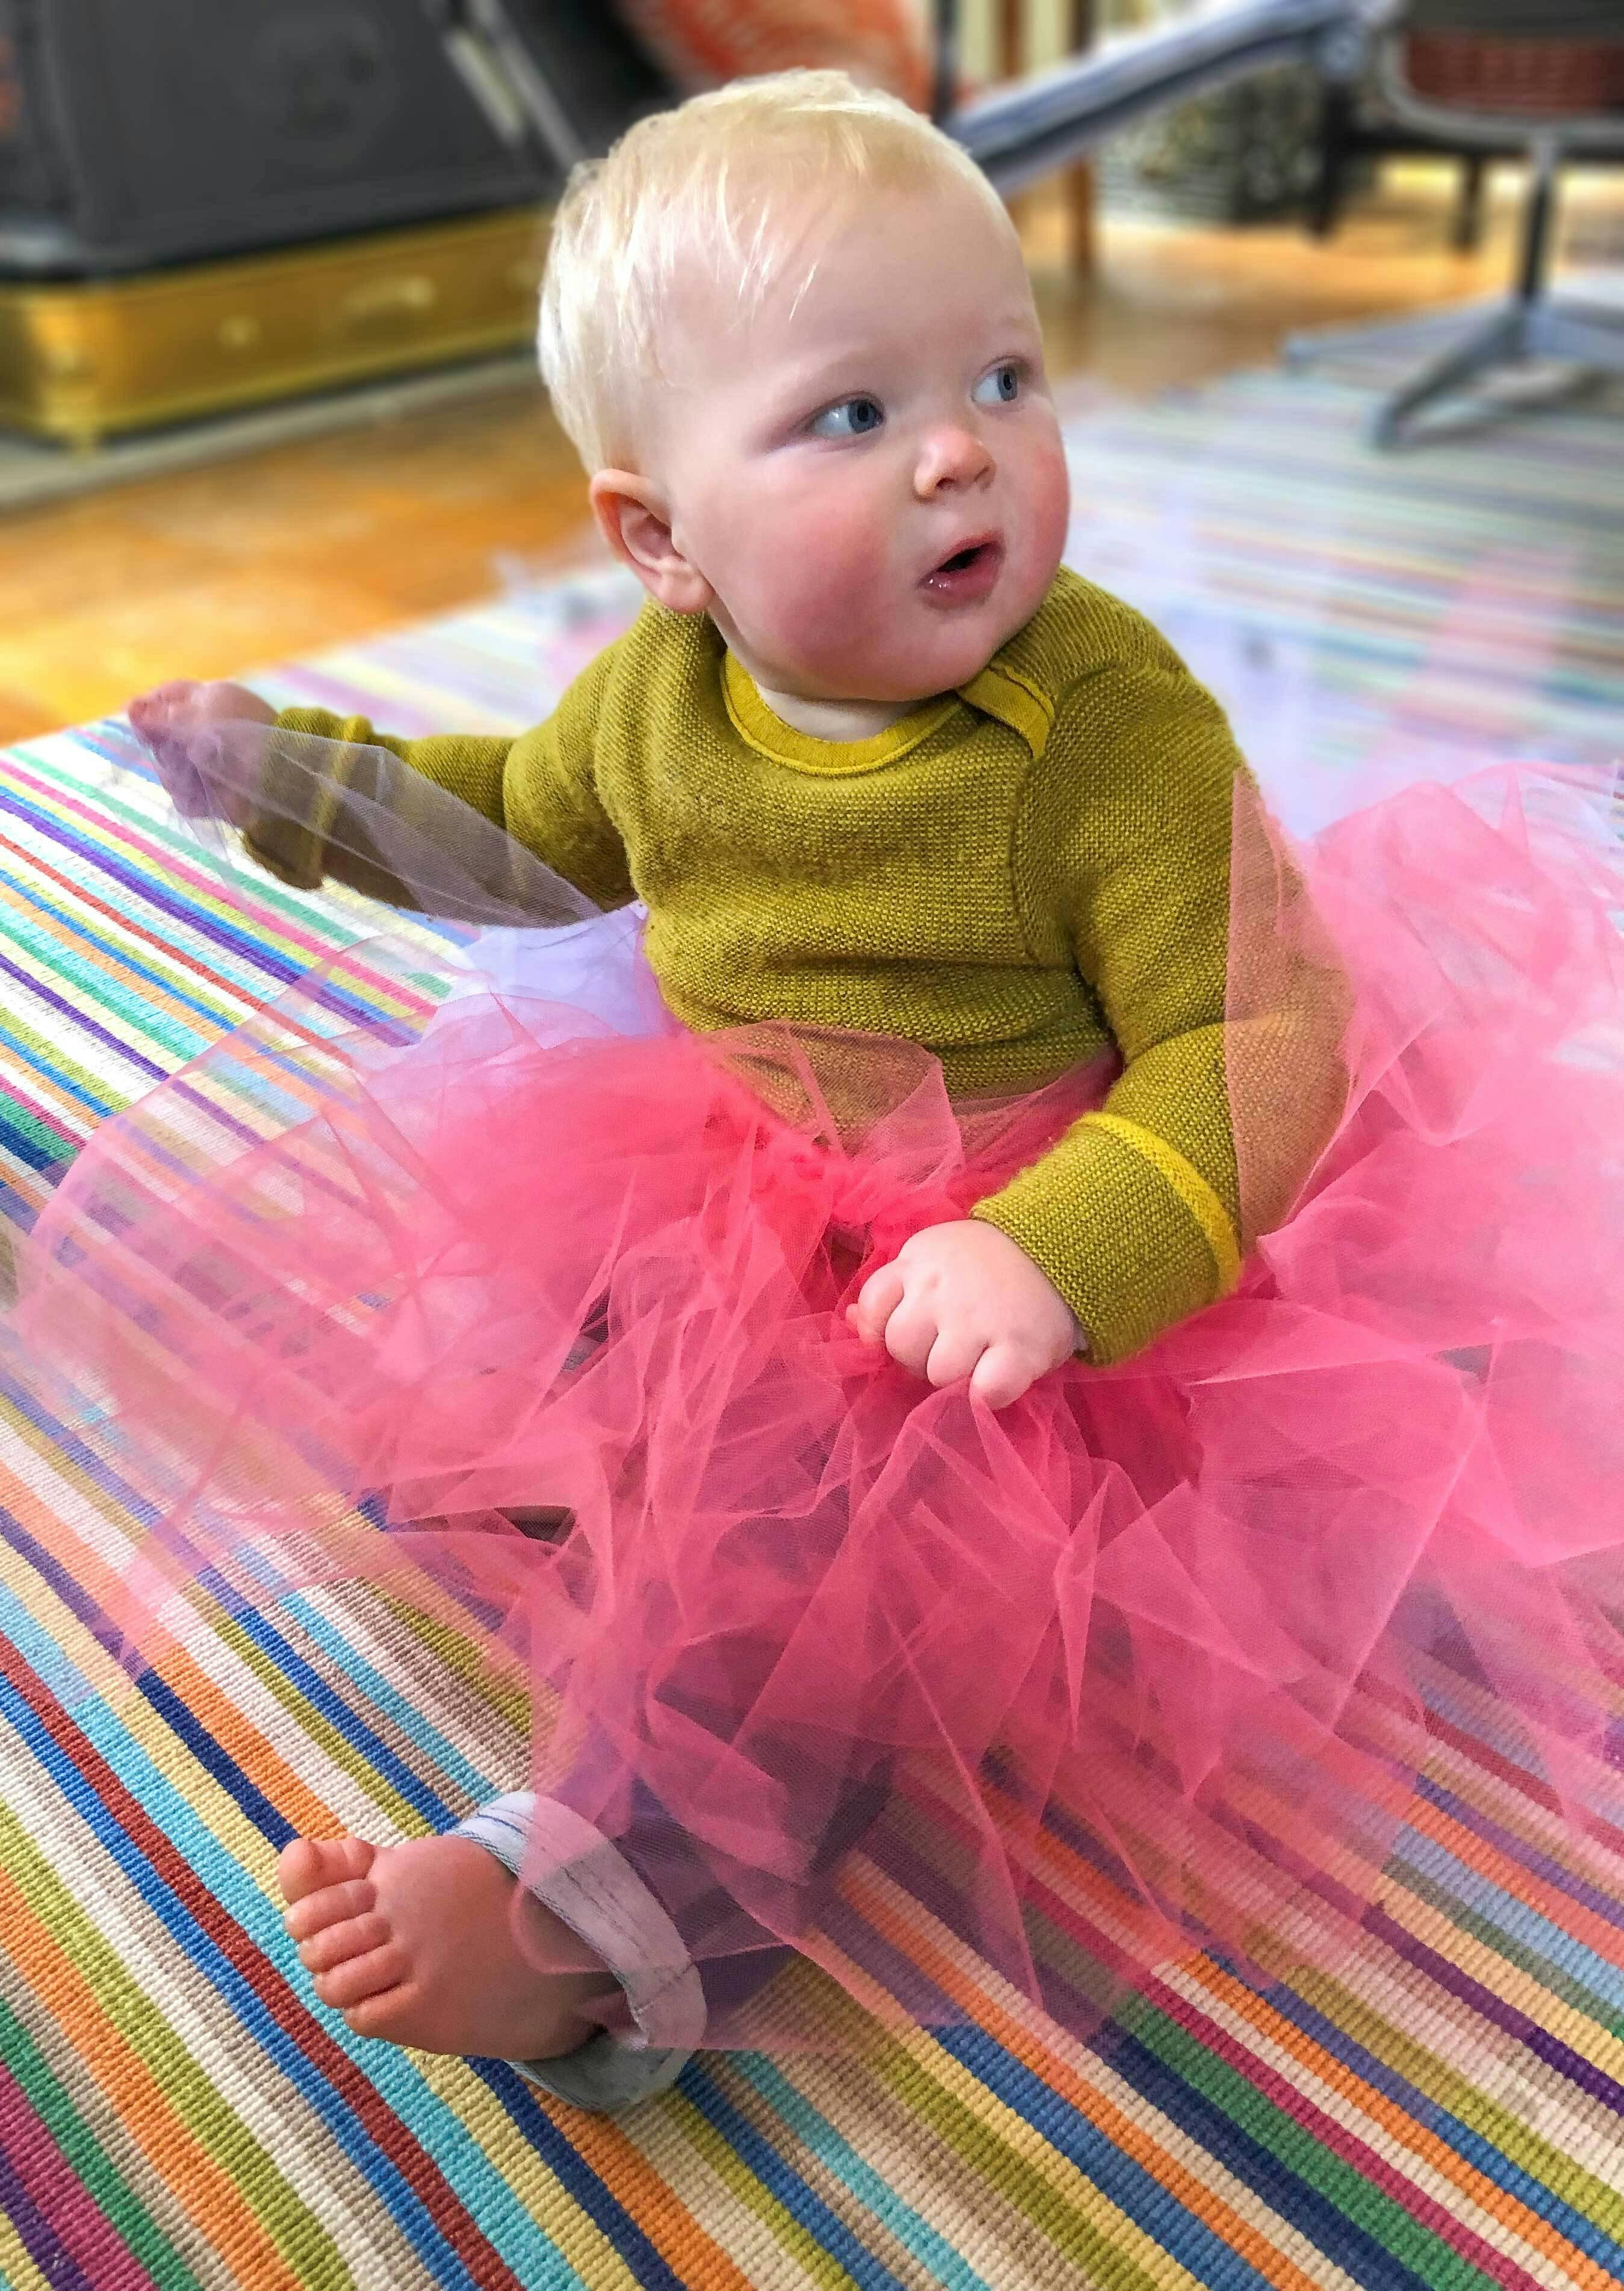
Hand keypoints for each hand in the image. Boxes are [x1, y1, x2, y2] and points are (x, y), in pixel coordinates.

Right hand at [128, 679, 275, 821]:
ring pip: (166, 770)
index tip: (135, 721)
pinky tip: (206, 794)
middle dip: (166, 747)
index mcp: (204, 704)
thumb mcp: (204, 716)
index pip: (162, 699)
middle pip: (158, 739)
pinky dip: (193, 798)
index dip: (146, 709)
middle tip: (184, 750)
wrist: (281, 777)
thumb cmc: (246, 735)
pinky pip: (182, 798)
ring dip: (180, 775)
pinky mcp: (209, 795)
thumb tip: (130, 710)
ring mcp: (203, 766)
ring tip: (202, 773)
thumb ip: (164, 715)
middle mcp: (200, 733)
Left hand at [847, 1219, 1083, 1408]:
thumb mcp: (936, 1261)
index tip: (914, 1330)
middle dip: (920, 1356)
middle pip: (901, 1346)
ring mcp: (978, 1319)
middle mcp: (940, 1289)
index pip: (873, 1307)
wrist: (1066, 1247)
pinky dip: (989, 1394)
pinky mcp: (1017, 1348)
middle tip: (952, 1346)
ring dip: (956, 1378)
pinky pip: (984, 1393)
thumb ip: (895, 1290)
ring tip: (980, 1359)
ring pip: (938, 1374)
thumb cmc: (992, 1265)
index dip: (884, 1328)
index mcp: (918, 1261)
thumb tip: (849, 1323)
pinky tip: (1000, 1377)